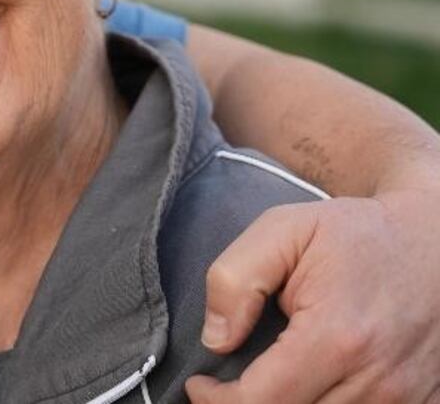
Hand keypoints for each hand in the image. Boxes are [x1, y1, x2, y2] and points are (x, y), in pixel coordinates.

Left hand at [187, 186, 439, 402]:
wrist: (434, 240)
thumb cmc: (356, 235)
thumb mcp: (284, 231)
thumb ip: (235, 279)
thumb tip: (217, 339)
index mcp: (337, 336)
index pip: (264, 402)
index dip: (220, 402)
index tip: (201, 384)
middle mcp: (377, 379)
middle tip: (225, 390)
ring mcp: (405, 398)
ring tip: (266, 387)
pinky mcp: (424, 403)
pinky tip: (309, 392)